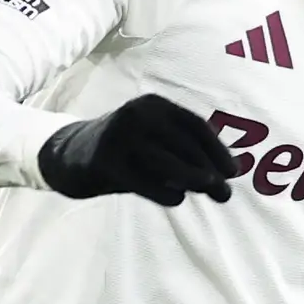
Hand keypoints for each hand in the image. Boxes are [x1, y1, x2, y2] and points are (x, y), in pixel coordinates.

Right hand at [36, 94, 237, 205]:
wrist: (70, 156)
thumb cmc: (124, 154)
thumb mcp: (154, 145)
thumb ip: (184, 156)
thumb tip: (225, 178)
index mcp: (153, 104)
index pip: (195, 125)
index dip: (217, 150)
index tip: (233, 172)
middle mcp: (137, 113)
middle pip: (185, 143)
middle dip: (210, 170)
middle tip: (226, 193)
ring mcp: (120, 135)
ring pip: (167, 161)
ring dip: (194, 179)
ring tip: (212, 193)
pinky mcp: (105, 160)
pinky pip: (142, 180)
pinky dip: (164, 190)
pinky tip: (177, 199)